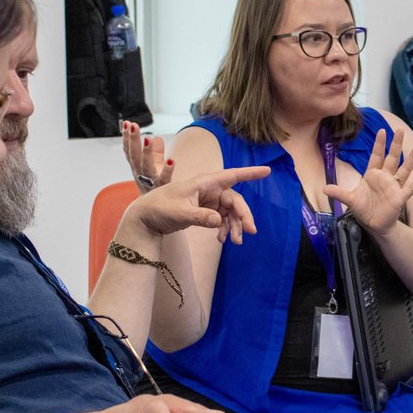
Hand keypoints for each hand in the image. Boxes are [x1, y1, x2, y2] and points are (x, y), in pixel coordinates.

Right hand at [123, 120, 171, 193]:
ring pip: (146, 166)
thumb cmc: (156, 187)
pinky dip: (167, 169)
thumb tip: (156, 137)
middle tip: (133, 126)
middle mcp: (141, 174)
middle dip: (133, 140)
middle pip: (135, 156)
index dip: (127, 138)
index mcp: (137, 168)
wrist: (158, 213)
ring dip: (146, 152)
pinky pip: (164, 178)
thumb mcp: (154, 167)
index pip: (130, 151)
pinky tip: (171, 160)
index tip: (127, 124)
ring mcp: (152, 181)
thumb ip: (155, 152)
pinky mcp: (164, 188)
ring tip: (147, 140)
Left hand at [127, 166, 270, 243]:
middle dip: (243, 215)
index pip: (231, 175)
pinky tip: (222, 239)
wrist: (145, 219)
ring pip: (230, 212)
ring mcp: (208, 201)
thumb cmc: (159, 209)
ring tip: (235, 242)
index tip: (267, 170)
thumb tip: (219, 221)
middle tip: (249, 232)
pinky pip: (222, 219)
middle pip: (234, 200)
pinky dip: (224, 229)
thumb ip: (200, 217)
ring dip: (234, 226)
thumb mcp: (179, 213)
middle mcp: (209, 190)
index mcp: (204, 183)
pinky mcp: (205, 211)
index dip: (250, 173)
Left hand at [323, 129, 412, 236]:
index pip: (376, 156)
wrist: (374, 224)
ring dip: (411, 160)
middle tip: (401, 130)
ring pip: (404, 170)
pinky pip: (409, 189)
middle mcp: (385, 178)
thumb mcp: (350, 200)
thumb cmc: (364, 209)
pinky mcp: (399, 198)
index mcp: (373, 175)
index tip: (382, 131)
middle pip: (392, 158)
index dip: (379, 144)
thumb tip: (324, 188)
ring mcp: (393, 187)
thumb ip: (339, 192)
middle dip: (396, 145)